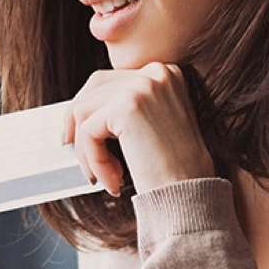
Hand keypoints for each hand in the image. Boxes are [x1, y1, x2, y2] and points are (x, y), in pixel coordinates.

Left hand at [62, 62, 215, 195]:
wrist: (192, 196)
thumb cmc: (175, 170)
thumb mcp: (152, 125)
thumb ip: (125, 107)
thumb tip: (79, 108)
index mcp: (165, 73)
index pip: (109, 80)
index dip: (88, 107)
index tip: (76, 133)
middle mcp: (155, 72)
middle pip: (93, 89)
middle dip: (78, 124)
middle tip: (76, 153)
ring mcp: (142, 86)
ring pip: (84, 112)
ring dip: (88, 151)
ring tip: (107, 177)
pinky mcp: (126, 107)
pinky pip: (88, 132)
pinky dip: (93, 160)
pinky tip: (114, 181)